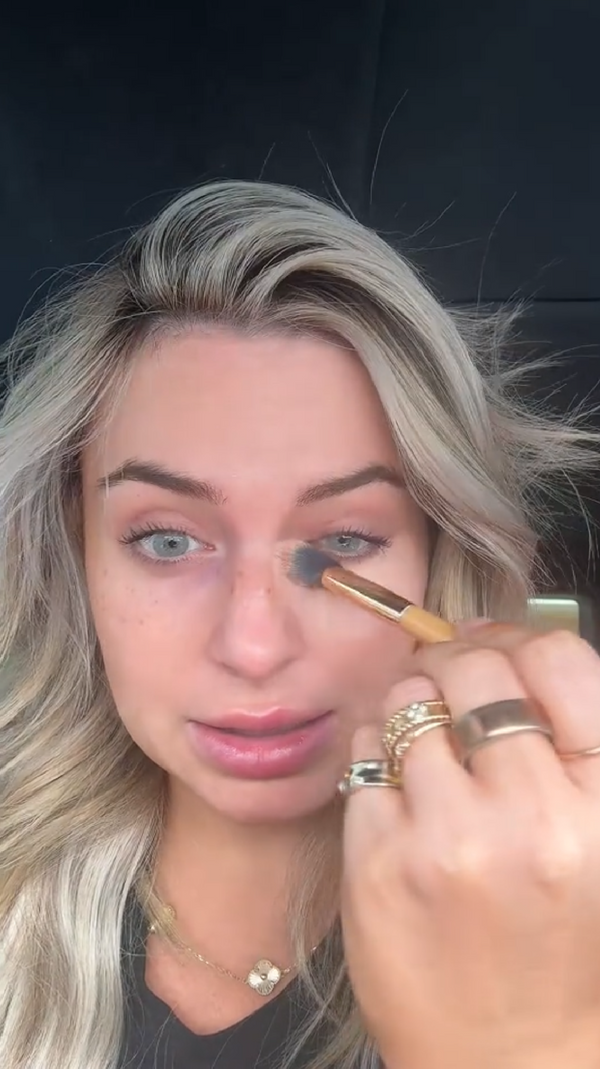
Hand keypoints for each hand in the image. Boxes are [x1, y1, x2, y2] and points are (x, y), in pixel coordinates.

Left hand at [340, 622, 599, 1068]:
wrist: (510, 1058)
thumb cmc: (561, 938)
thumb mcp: (598, 834)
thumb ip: (568, 743)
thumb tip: (499, 642)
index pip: (560, 660)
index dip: (522, 640)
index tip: (498, 649)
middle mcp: (533, 817)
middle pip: (475, 668)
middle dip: (456, 665)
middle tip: (448, 685)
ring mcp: (450, 841)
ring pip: (407, 703)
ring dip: (410, 709)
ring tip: (424, 746)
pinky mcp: (380, 863)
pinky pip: (363, 756)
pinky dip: (376, 759)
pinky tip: (399, 797)